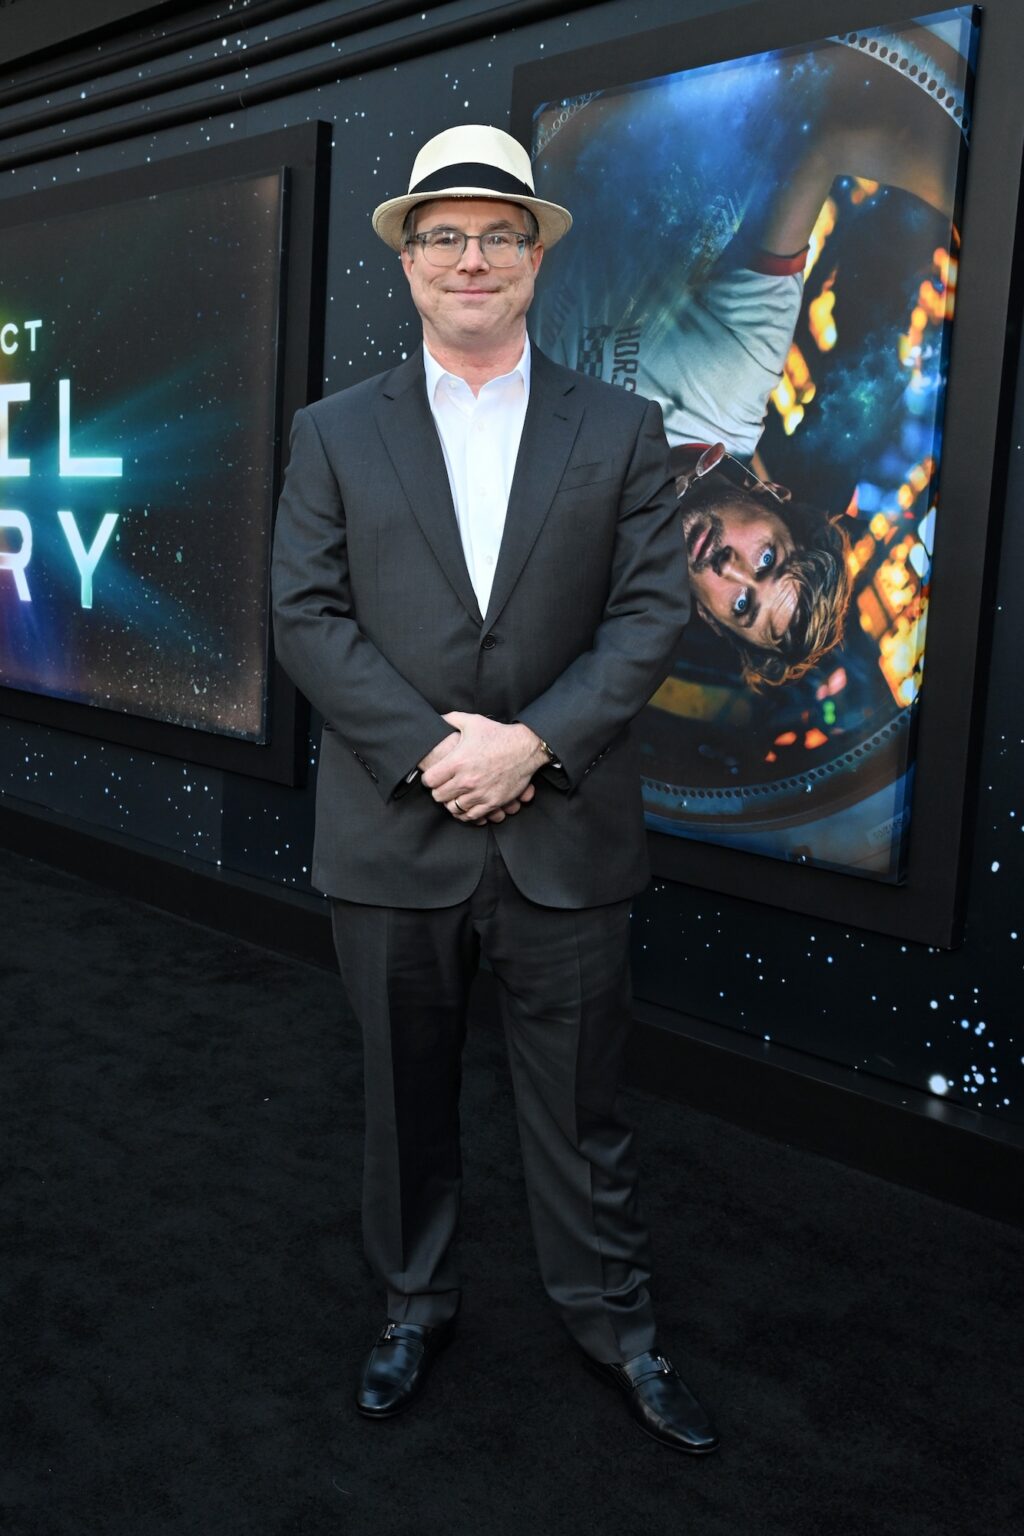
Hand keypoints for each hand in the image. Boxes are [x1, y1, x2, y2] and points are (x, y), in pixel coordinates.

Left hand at [420, 712, 547, 819]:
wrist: (526, 747)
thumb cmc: (498, 734)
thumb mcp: (472, 721)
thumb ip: (451, 719)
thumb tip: (437, 718)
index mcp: (458, 762)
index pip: (429, 781)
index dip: (428, 779)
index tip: (433, 777)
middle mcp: (467, 780)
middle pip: (439, 797)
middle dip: (439, 791)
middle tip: (443, 786)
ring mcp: (480, 793)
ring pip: (453, 808)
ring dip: (452, 802)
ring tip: (454, 796)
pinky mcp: (493, 802)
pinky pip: (471, 816)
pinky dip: (466, 813)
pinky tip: (466, 805)